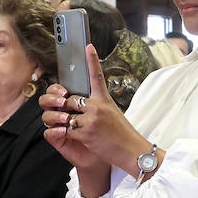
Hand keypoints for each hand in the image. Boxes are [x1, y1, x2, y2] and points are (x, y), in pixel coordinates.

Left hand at [41, 45, 143, 175]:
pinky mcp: (85, 132)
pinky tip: (81, 138)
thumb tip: (82, 103)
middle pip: (71, 99)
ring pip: (66, 115)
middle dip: (67, 107)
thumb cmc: (122, 133)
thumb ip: (97, 106)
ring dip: (67, 122)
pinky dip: (69, 134)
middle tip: (71, 114)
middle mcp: (97, 106)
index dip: (92, 60)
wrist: (131, 150)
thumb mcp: (113, 113)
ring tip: (77, 128)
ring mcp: (91, 119)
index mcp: (105, 99)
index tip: (88, 47)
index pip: (97, 76)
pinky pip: (67, 130)